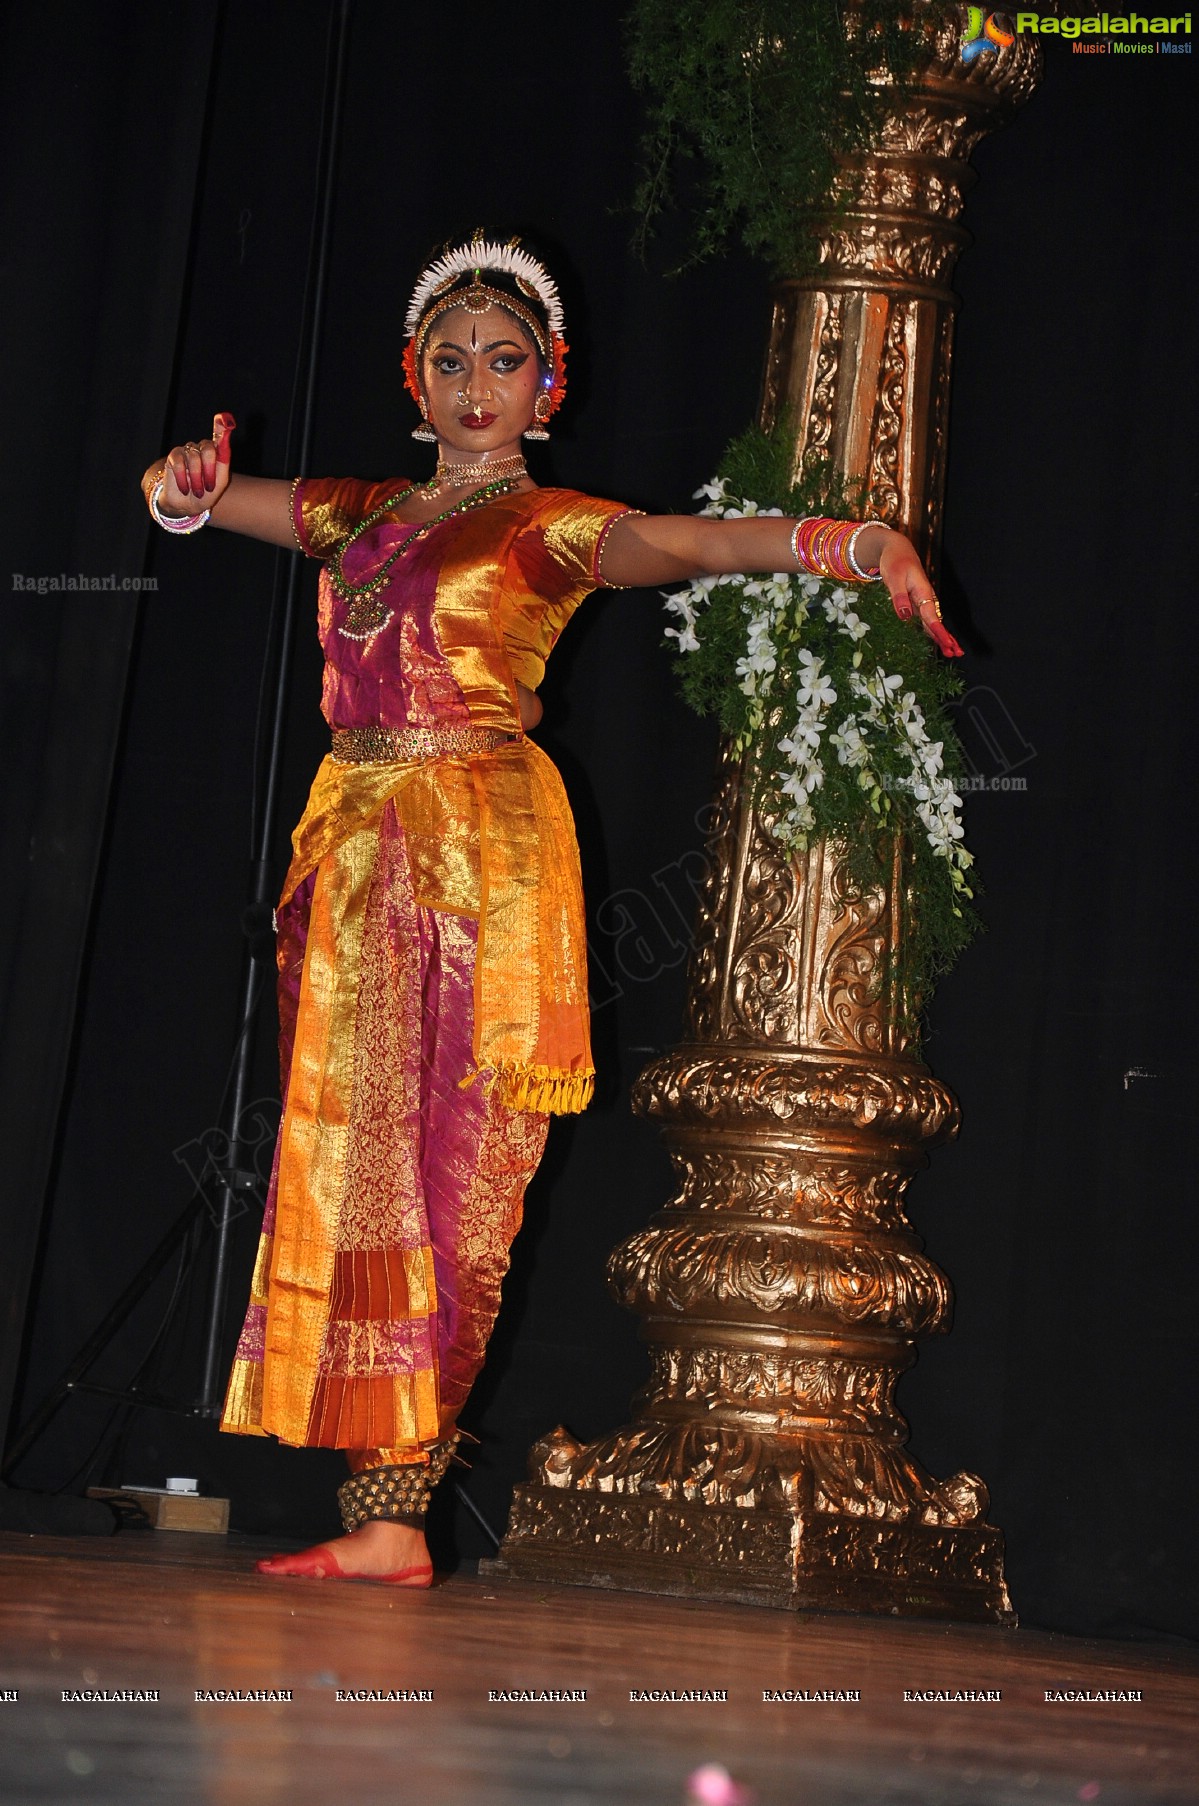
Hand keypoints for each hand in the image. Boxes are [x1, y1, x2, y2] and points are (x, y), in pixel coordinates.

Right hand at [143, 412, 235, 516]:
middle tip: (209, 488)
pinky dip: (183, 478)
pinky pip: (179, 463)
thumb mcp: (220, 481)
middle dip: (209, 471)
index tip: (226, 421)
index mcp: (216, 453)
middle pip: (208, 449)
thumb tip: (226, 438)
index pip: (219, 434)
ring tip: (197, 492)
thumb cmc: (206, 493)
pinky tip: (185, 489)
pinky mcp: (174, 456)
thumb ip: (223, 461)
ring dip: (197, 479)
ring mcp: (187, 450)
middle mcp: (201, 448)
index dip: (221, 426)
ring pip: (194, 458)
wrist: (186, 505)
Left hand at [876, 529, 962, 658]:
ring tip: (953, 652)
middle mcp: (925, 598)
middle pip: (937, 621)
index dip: (938, 631)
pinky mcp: (917, 603)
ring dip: (943, 637)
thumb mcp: (893, 577)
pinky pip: (927, 620)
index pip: (931, 616)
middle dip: (946, 638)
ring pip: (933, 622)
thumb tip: (904, 616)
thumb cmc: (894, 561)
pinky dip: (933, 631)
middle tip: (956, 653)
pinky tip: (940, 641)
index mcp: (922, 591)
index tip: (946, 644)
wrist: (897, 549)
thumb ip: (898, 596)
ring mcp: (922, 601)